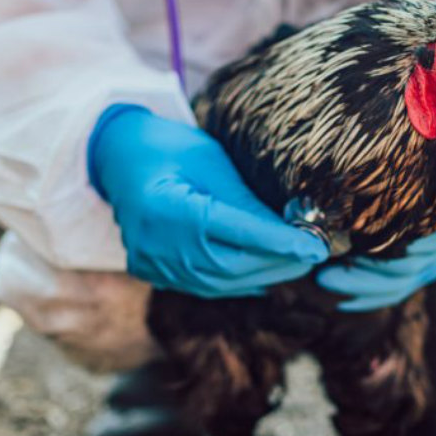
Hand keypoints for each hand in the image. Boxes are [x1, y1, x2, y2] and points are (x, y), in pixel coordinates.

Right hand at [89, 104, 328, 296]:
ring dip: (261, 275)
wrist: (118, 157)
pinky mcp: (151, 272)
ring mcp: (152, 264)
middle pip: (232, 266)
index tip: (317, 248)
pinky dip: (235, 282)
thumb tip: (292, 229)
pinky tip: (261, 274)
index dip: (282, 243)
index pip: (239, 233)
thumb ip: (246, 201)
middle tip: (312, 254)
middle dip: (278, 262)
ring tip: (293, 263)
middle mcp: (158, 245)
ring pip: (219, 283)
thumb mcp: (212, 163)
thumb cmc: (170, 149)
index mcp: (170, 210)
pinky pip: (202, 286)